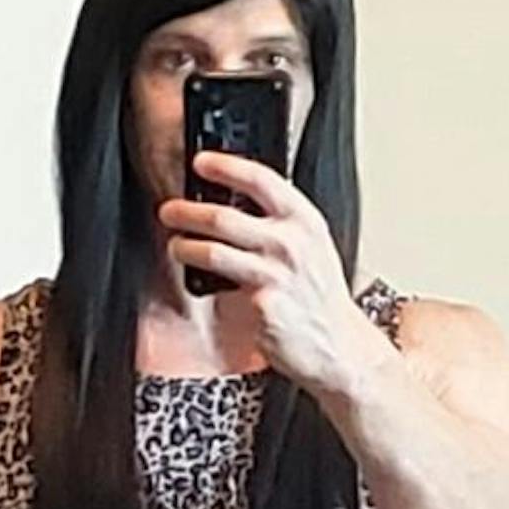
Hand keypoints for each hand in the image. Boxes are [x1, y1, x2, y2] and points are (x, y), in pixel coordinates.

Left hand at [158, 147, 374, 398]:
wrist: (338, 346)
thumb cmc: (319, 297)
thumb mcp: (311, 246)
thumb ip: (280, 222)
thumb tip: (233, 201)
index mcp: (304, 220)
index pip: (260, 180)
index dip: (225, 166)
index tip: (201, 162)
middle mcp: (291, 244)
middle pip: (224, 216)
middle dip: (187, 211)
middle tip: (169, 210)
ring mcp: (276, 276)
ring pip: (214, 252)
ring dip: (185, 246)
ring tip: (175, 245)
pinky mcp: (262, 307)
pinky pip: (222, 291)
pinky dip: (206, 286)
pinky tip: (201, 284)